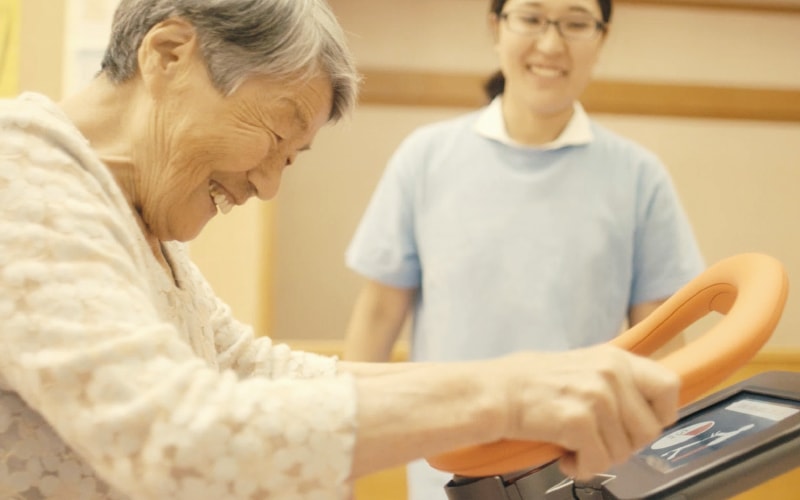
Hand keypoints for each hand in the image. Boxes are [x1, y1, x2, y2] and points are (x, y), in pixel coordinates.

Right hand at [495, 345, 679, 478]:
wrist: (494, 393)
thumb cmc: (529, 384)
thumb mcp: (582, 367)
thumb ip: (615, 381)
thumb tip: (643, 407)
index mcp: (615, 358)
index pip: (669, 386)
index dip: (660, 413)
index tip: (637, 424)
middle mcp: (611, 373)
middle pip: (649, 429)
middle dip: (624, 445)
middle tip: (596, 440)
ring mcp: (597, 396)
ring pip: (623, 451)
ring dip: (598, 457)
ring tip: (573, 444)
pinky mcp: (579, 420)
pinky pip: (598, 462)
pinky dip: (581, 467)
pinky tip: (565, 455)